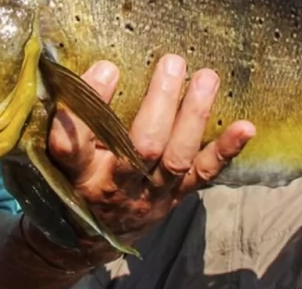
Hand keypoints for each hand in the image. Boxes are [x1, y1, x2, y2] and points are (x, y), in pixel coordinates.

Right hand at [47, 54, 254, 242]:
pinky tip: (246, 127)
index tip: (108, 67)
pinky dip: (226, 151)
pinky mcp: (175, 197)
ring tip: (206, 77)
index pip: (75, 142)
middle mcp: (115, 186)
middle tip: (173, 62)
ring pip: (175, 157)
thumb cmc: (69, 179)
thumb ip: (67, 117)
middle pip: (140, 147)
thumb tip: (73, 61)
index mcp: (77, 173)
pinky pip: (203, 174)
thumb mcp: (56, 155)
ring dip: (193, 116)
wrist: (84, 239)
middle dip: (160, 102)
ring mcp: (150, 193)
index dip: (92, 107)